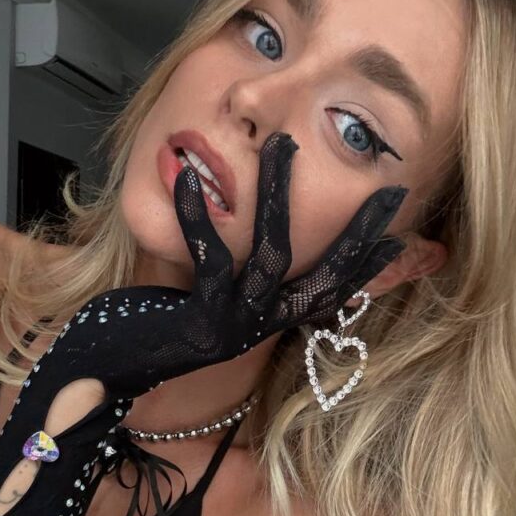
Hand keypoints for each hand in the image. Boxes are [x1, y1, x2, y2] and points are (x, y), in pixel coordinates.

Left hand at [82, 131, 406, 398]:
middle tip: (390, 189)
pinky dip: (199, 216)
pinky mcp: (199, 320)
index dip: (370, 265)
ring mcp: (234, 326)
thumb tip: (263, 235)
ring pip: (272, 257)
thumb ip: (239, 272)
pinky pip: (208, 259)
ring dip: (277, 197)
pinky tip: (188, 176)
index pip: (333, 291)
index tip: (402, 232)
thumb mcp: (211, 297)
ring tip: (282, 144)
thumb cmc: (159, 323)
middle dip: (359, 233)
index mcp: (268, 320)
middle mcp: (261, 326)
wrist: (112, 370)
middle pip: (325, 277)